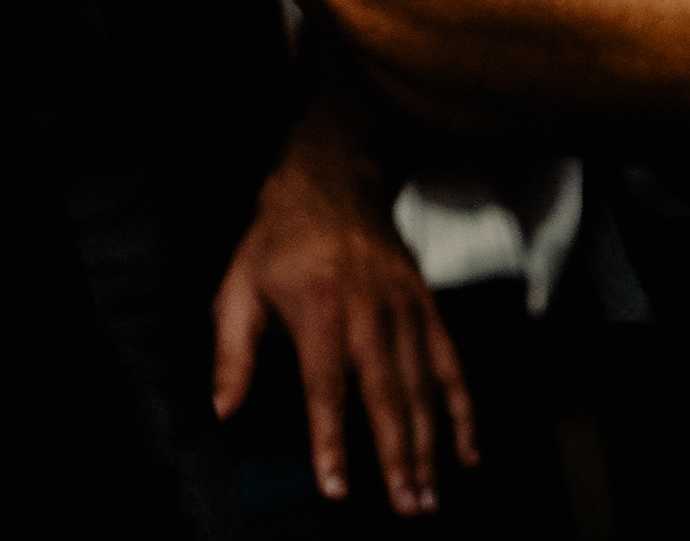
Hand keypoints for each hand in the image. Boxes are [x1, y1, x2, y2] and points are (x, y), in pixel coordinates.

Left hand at [213, 131, 476, 515]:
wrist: (332, 182)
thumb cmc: (277, 242)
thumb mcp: (239, 287)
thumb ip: (231, 353)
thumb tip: (222, 411)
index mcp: (318, 309)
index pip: (325, 389)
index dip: (330, 441)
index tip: (336, 487)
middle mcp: (368, 313)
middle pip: (386, 397)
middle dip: (397, 457)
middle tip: (406, 506)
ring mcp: (405, 311)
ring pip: (422, 389)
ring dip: (429, 447)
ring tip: (427, 495)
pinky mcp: (428, 308)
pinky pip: (451, 366)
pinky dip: (463, 410)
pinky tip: (467, 451)